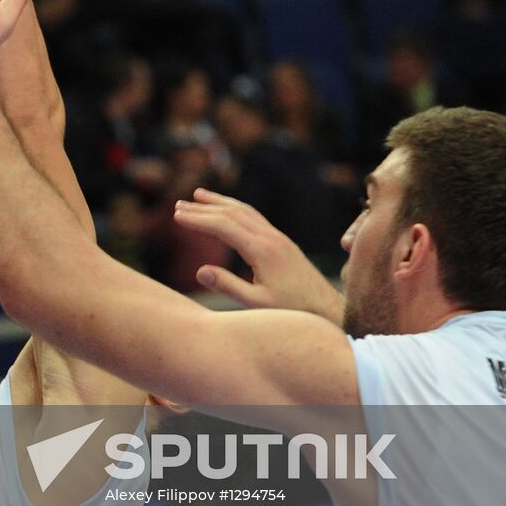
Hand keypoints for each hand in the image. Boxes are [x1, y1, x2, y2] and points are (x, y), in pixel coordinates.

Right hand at [173, 188, 343, 323]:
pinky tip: (226, 211)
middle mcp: (271, 238)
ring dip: (219, 202)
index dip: (199, 219)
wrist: (327, 308)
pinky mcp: (282, 242)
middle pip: (232, 213)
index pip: (224, 225)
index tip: (177, 217)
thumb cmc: (292, 310)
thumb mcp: (257, 303)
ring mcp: (278, 237)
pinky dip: (235, 209)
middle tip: (178, 205)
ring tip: (198, 195)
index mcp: (263, 250)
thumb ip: (228, 286)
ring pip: (244, 211)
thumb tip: (199, 270)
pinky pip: (254, 217)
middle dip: (203, 208)